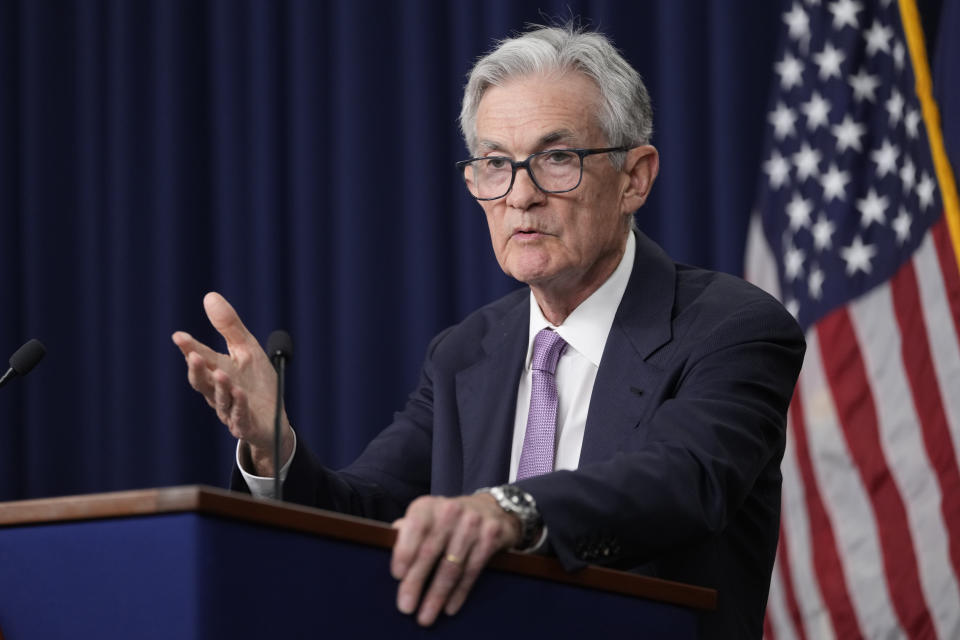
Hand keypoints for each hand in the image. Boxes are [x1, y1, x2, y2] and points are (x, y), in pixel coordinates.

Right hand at [172, 292, 292, 474]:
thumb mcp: (247, 350)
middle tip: (193, 355)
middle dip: (198, 369)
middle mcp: (219, 393)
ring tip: (221, 373)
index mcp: (217, 372)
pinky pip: (241, 416)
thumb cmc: (257, 383)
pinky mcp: (246, 425)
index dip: (190, 348)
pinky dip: (240, 405)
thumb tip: (209, 296)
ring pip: (221, 400)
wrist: (274, 418)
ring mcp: (231, 411)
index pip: (201, 359)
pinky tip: (240, 393)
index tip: (179, 336)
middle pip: (203, 382)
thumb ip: (229, 326)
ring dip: (220, 387)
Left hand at [390, 493, 520, 625]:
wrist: (490, 509)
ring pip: (452, 566)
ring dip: (437, 594)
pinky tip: (449, 607)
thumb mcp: (426, 517)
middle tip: (406, 606)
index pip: (415, 527)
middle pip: (431, 551)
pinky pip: (472, 570)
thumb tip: (387, 543)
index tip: (397, 575)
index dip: (405, 550)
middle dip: (416, 582)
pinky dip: (459, 592)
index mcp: (428, 506)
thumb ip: (408, 530)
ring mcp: (473, 523)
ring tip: (426, 615)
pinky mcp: (491, 537)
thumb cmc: (447, 519)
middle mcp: (451, 510)